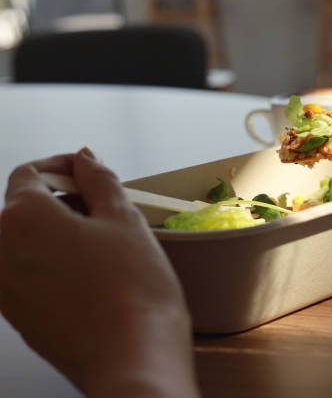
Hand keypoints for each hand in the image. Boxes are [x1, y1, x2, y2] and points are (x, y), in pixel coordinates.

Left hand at [0, 149, 198, 397]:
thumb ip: (100, 180)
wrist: (133, 358)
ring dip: (59, 231)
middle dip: (63, 200)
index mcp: (21, 218)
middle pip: (24, 208)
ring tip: (105, 244)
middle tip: (107, 210)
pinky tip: (93, 274)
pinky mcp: (17, 316)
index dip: (62, 166)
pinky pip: (28, 273)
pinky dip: (53, 261)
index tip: (89, 174)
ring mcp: (4, 289)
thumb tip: (85, 158)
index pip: (29, 174)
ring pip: (26, 242)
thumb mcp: (124, 219)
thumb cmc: (133, 288)